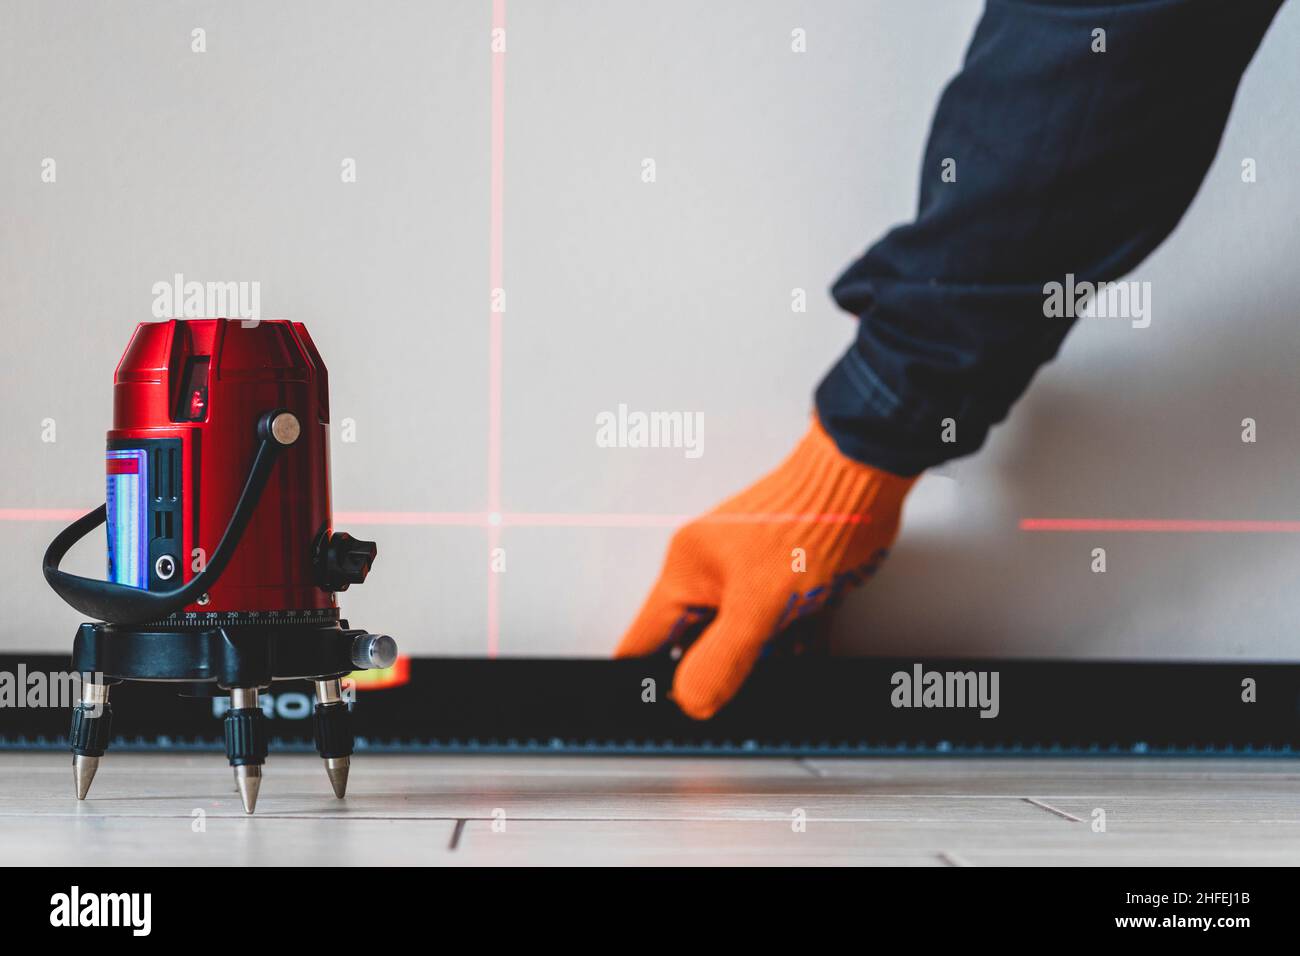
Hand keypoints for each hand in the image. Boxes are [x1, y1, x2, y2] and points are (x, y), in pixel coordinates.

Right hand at [615, 414, 916, 717]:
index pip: (646, 639)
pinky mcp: (787, 584)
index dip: (646, 682)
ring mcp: (751, 579)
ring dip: (757, 668)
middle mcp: (712, 575)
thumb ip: (721, 658)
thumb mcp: (757, 603)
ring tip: (773, 682)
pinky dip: (791, 651)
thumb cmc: (807, 520)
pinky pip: (778, 631)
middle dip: (711, 680)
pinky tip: (803, 662)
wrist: (863, 482)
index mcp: (686, 573)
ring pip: (740, 642)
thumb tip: (691, 701)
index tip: (659, 716)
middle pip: (694, 646)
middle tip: (726, 708)